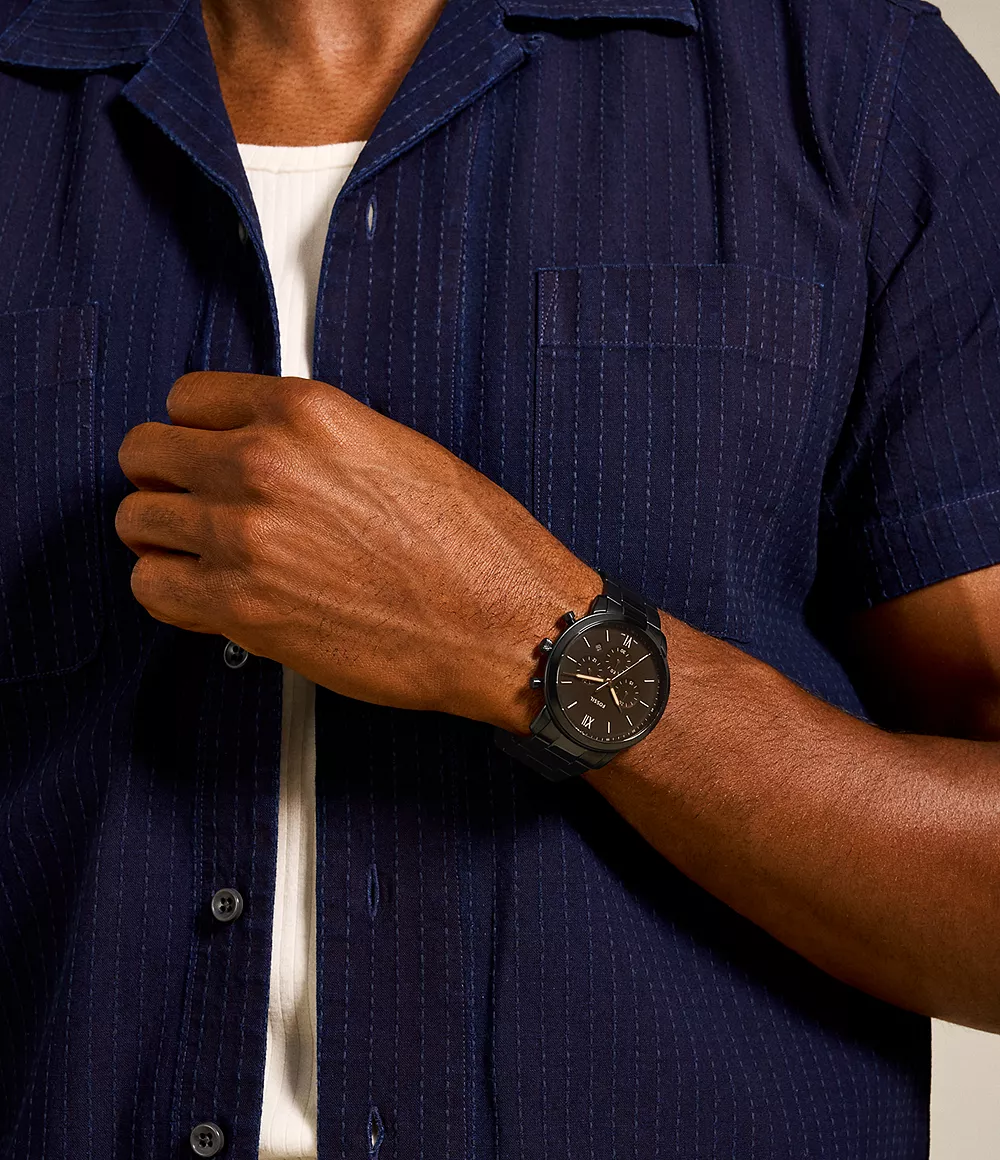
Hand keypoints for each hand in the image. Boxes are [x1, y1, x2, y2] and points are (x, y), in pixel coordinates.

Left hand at [115, 372, 598, 728]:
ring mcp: (245, 537)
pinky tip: (205, 594)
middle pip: (145, 451)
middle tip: (190, 501)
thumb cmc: (474, 546)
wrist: (505, 624)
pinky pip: (152, 588)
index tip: (202, 451)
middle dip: (165, 477)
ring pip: (137, 520)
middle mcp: (264, 464)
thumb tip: (267, 445)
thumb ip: (316, 440)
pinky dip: (169, 591)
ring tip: (199, 553)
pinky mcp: (241, 609)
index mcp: (307, 414)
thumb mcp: (399, 450)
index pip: (188, 397)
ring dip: (163, 536)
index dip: (194, 429)